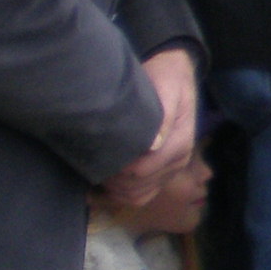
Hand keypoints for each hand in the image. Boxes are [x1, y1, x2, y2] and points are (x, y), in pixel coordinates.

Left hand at [103, 49, 199, 211]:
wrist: (175, 74)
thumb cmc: (167, 77)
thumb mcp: (168, 86)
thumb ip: (164, 115)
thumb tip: (153, 146)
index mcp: (180, 143)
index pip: (143, 170)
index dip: (117, 168)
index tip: (97, 155)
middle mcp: (178, 161)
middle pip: (138, 186)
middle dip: (112, 179)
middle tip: (90, 162)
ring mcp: (170, 170)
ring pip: (138, 196)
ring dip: (115, 189)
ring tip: (97, 171)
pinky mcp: (162, 172)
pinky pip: (141, 195)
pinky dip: (120, 194)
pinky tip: (104, 182)